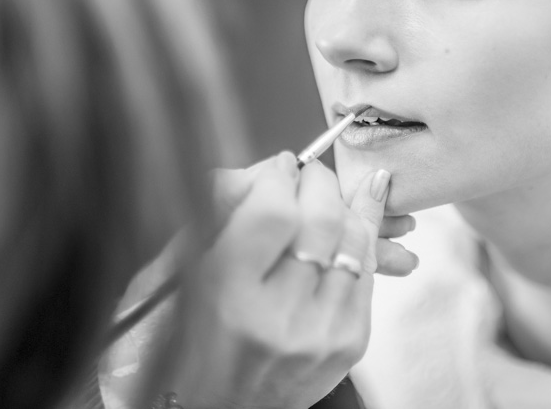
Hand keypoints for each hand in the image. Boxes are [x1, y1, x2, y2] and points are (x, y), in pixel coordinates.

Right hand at [167, 152, 397, 408]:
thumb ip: (219, 216)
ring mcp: (321, 331)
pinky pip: (367, 269)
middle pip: (321, 218)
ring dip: (346, 205)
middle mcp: (279, 316)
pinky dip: (362, 237)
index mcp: (228, 296)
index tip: (281, 166)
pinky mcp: (350, 341)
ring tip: (330, 194)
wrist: (222, 408)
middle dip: (320, 181)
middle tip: (310, 174)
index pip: (273, 211)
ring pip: (354, 239)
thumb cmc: (196, 341)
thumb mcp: (183, 276)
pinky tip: (356, 218)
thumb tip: (271, 170)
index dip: (282, 176)